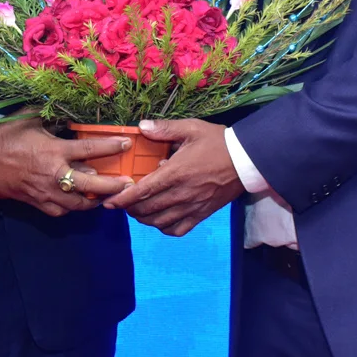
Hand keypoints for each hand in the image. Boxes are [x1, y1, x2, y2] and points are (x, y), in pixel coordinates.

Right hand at [0, 114, 132, 215]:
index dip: (112, 147)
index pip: (91, 149)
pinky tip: (77, 200)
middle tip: (128, 183)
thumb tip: (65, 106)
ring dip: (95, 200)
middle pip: (93, 185)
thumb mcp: (27, 118)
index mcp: (53, 151)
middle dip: (114, 185)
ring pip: (79, 204)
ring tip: (107, 195)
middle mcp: (53, 175)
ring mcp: (44, 192)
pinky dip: (72, 207)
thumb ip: (49, 116)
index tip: (127, 143)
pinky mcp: (34, 203)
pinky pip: (60, 211)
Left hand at [104, 118, 243, 235]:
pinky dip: (164, 228)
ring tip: (137, 210)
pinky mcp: (202, 214)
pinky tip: (160, 219)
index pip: (143, 191)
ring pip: (159, 222)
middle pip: (147, 210)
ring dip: (144, 219)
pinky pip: (178, 229)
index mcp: (176, 172)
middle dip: (129, 209)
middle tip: (121, 202)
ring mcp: (192, 207)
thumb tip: (141, 127)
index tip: (110, 202)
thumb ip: (165, 128)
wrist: (246, 160)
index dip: (123, 199)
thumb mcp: (191, 128)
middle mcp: (182, 193)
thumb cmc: (218, 142)